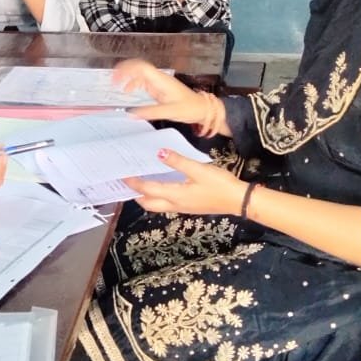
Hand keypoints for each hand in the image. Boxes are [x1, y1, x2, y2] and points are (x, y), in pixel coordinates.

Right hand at [113, 60, 228, 135]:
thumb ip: (150, 112)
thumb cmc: (190, 107)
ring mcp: (159, 82)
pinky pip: (143, 81)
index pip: (142, 68)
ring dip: (128, 77)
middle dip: (124, 71)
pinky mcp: (159, 88)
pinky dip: (134, 84)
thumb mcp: (170, 111)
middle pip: (138, 67)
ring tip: (118, 85)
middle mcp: (159, 78)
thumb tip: (132, 114)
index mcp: (161, 80)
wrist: (202, 108)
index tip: (117, 76)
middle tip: (113, 79)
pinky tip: (130, 91)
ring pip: (139, 74)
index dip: (127, 69)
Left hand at [125, 149, 244, 214]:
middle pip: (149, 204)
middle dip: (136, 194)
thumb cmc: (220, 185)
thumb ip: (178, 161)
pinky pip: (167, 203)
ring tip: (140, 183)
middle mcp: (176, 205)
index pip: (148, 189)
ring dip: (146, 196)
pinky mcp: (190, 206)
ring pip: (157, 205)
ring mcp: (183, 207)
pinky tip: (162, 185)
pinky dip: (158, 196)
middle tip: (127, 183)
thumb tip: (159, 153)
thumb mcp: (199, 169)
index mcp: (175, 195)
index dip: (134, 182)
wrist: (238, 200)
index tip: (122, 175)